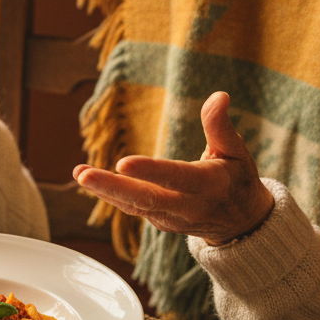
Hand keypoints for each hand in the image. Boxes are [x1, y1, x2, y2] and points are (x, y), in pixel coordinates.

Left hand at [72, 91, 273, 244]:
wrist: (241, 224)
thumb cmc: (237, 179)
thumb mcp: (236, 152)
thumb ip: (220, 126)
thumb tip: (219, 95)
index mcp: (208, 186)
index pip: (176, 178)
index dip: (150, 172)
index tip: (123, 162)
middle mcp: (187, 207)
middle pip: (145, 199)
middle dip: (112, 187)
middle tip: (84, 175)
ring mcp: (170, 219)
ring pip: (133, 206)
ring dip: (104, 191)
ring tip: (79, 173)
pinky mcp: (159, 223)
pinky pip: (131, 209)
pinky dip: (110, 195)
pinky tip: (88, 179)